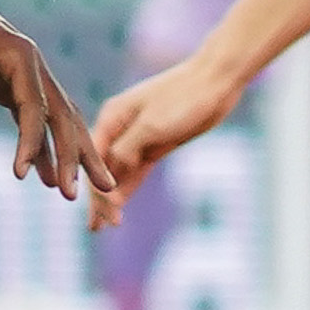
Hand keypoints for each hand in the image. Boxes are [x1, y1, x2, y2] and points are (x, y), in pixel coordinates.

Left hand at [0, 0, 108, 201]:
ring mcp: (24, 72)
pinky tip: (44, 173)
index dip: (31, 144)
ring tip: (78, 191)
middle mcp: (31, 63)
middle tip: (82, 193)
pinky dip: (42, 143)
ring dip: (68, 153)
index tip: (21, 175)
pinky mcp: (11, 80)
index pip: (34, 108)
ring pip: (56, 117)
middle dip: (74, 155)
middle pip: (62, 115)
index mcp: (18, 56)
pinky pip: (35, 116)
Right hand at [85, 53, 246, 230]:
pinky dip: (128, 188)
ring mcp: (138, 136)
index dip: (94, 188)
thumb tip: (112, 174)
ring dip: (111, 198)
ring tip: (104, 226)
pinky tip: (120, 205)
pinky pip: (137, 170)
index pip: (95, 159)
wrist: (216, 81)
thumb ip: (128, 149)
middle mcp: (120, 127)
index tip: (98, 214)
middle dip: (98, 199)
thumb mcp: (152, 125)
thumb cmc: (183, 97)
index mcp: (113, 117)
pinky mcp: (156, 143)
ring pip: (119, 173)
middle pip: (104, 169)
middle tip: (95, 229)